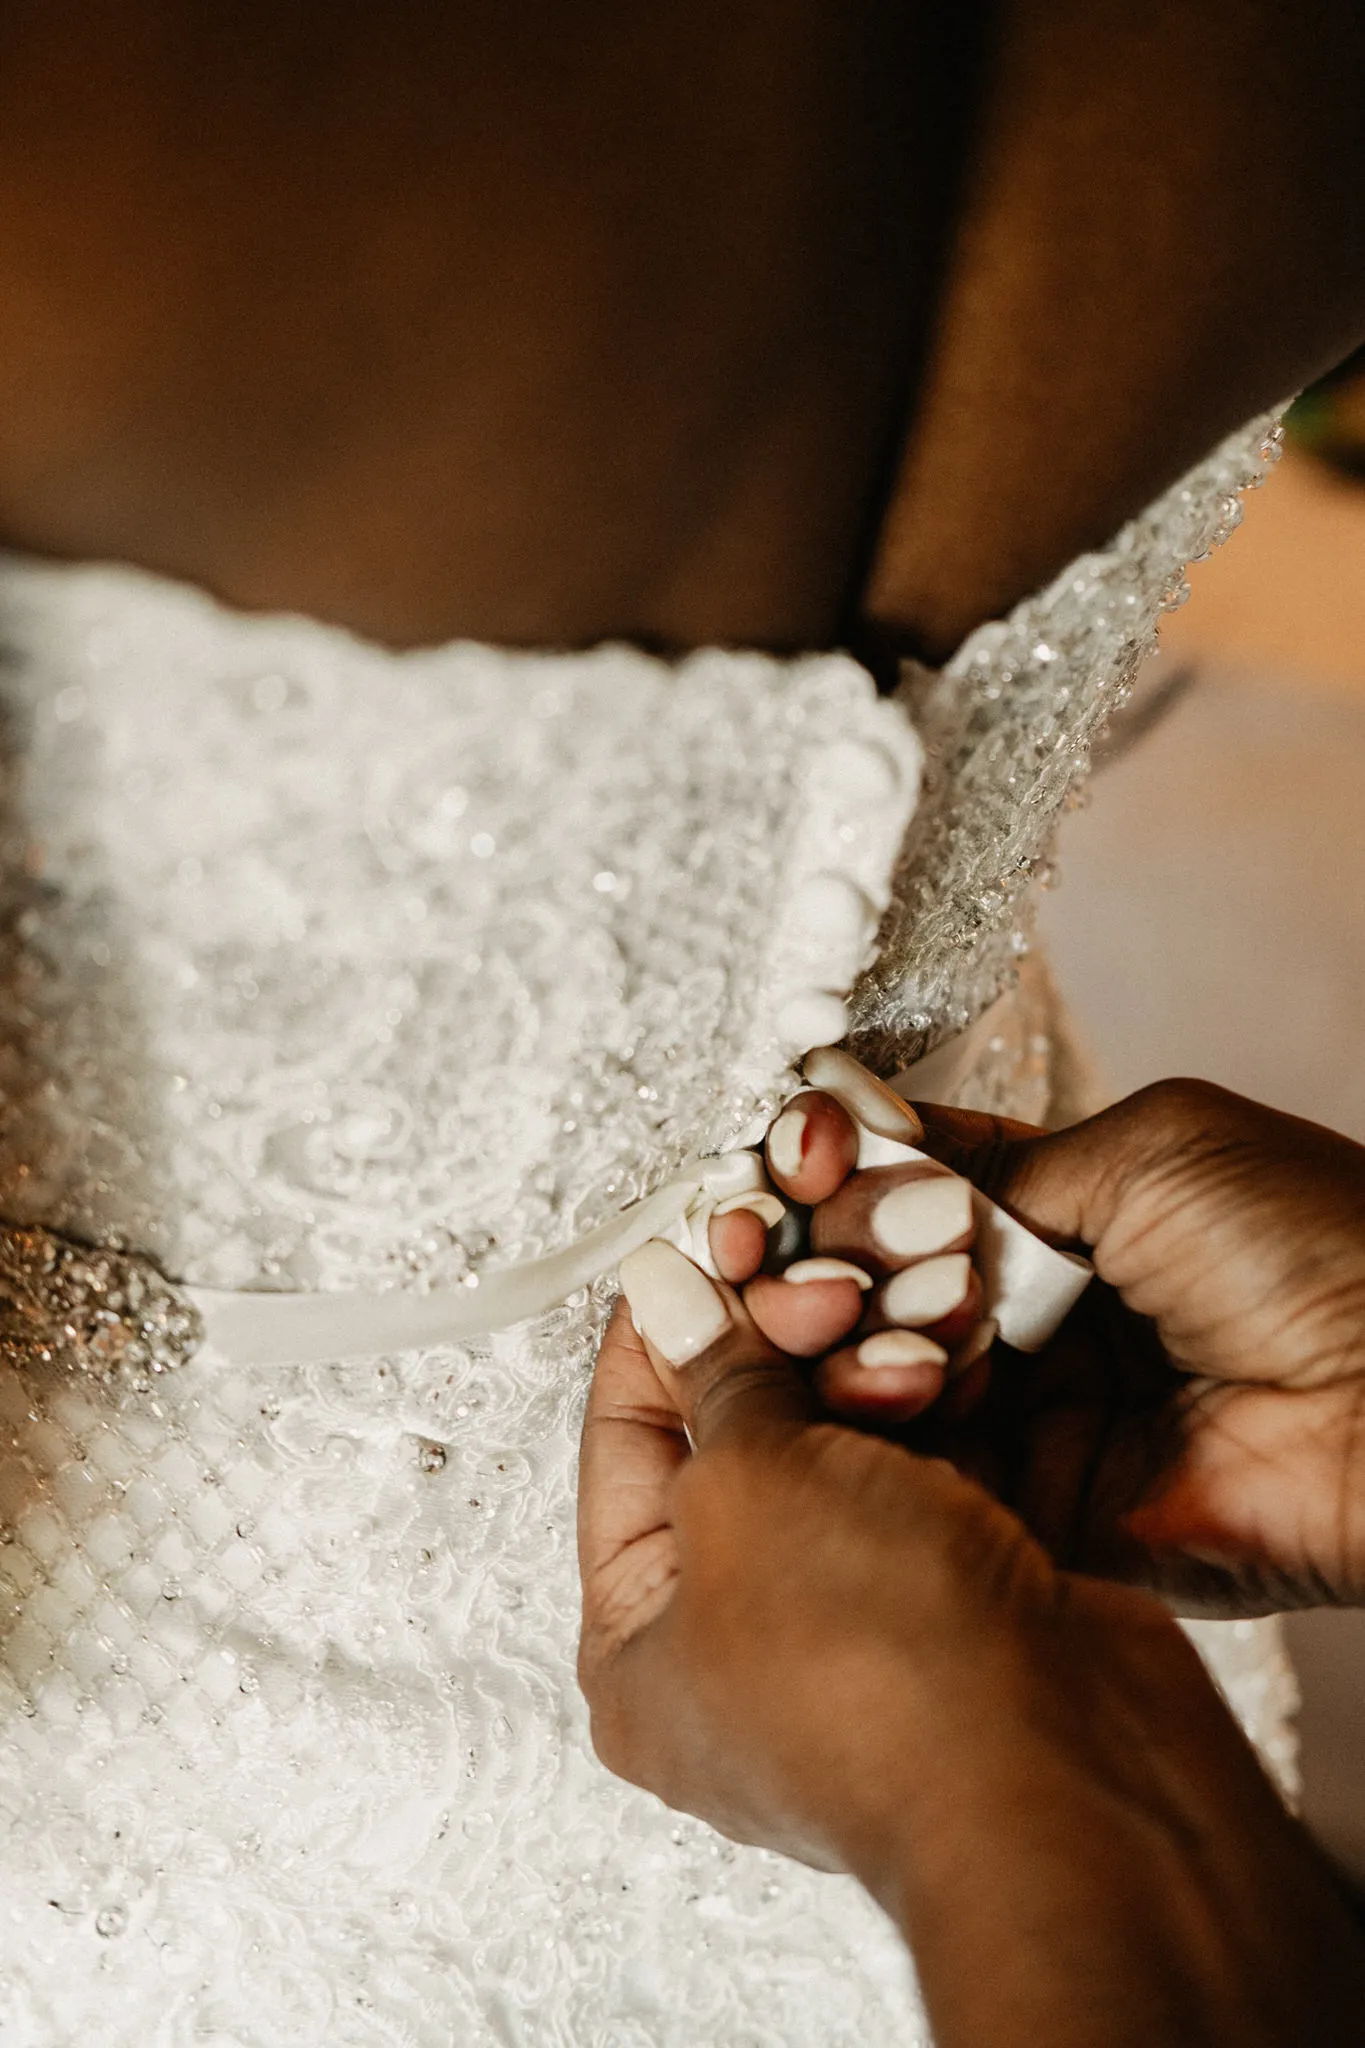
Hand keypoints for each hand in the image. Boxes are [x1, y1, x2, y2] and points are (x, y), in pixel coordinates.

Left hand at [578, 1246, 1364, 2047]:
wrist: (1071, 1776)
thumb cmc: (879, 1673)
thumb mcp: (752, 1486)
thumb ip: (715, 1378)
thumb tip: (667, 1293)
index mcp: (639, 1652)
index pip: (623, 1440)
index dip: (662, 1328)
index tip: (702, 1240)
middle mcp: (738, 1650)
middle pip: (736, 1443)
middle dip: (782, 1345)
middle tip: (821, 1279)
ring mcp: (855, 1632)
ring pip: (842, 1453)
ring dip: (870, 1370)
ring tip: (905, 1322)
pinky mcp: (957, 1610)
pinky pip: (926, 1480)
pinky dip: (938, 1415)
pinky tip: (956, 1353)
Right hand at [817, 1079, 1364, 1614]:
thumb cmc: (1318, 1243)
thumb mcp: (1150, 1151)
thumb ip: (996, 1169)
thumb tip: (869, 1162)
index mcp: (1063, 1215)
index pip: (910, 1193)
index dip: (838, 1173)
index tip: (786, 1158)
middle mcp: (1035, 1316)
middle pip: (877, 1290)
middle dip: (819, 1262)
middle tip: (774, 1246)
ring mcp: (1036, 1418)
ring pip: (883, 1384)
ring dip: (837, 1344)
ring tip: (820, 1312)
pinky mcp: (1046, 1517)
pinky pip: (932, 1482)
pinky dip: (881, 1438)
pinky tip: (860, 1387)